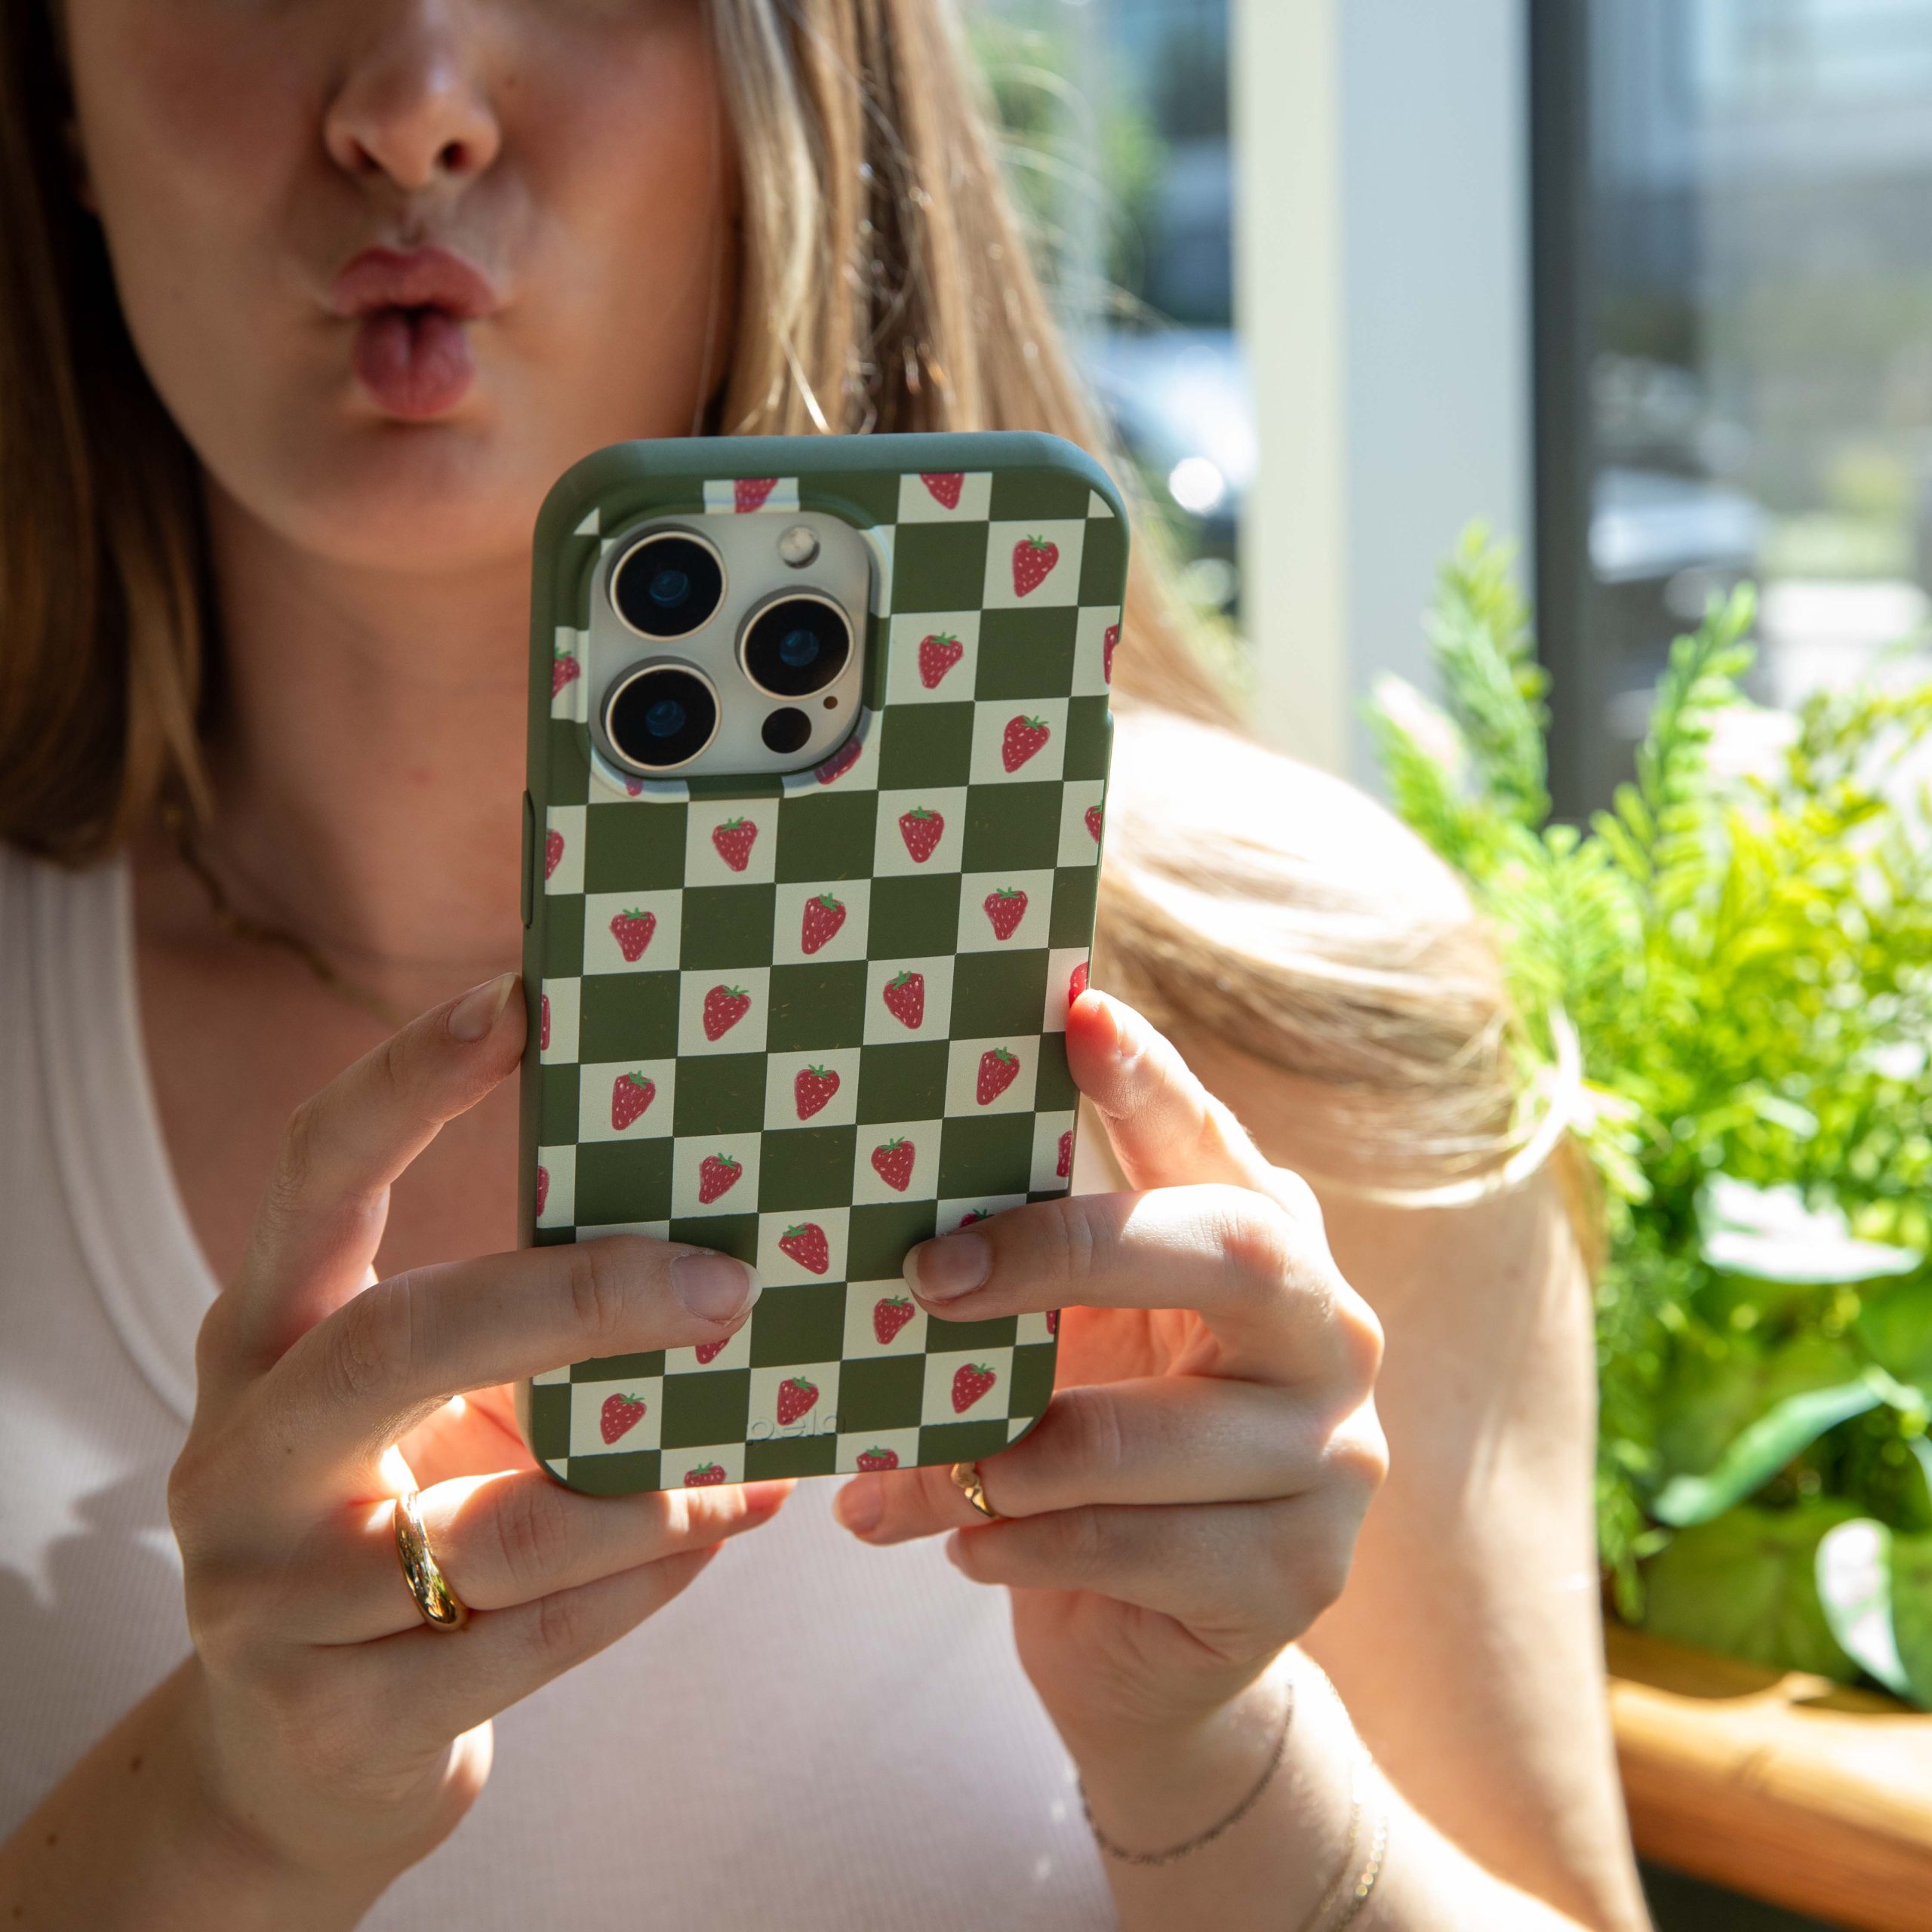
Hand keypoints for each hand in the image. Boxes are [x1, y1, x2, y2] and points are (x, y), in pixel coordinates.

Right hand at [165, 975, 789, 1902]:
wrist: (304, 1756)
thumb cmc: (406, 1523)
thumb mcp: (431, 1413)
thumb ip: (524, 1334)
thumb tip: (730, 1243)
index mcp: (260, 1340)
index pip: (311, 1178)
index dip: (405, 1083)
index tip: (518, 999)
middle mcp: (242, 1453)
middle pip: (402, 1338)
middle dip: (578, 1301)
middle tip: (724, 1286)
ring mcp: (271, 1596)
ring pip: (502, 1525)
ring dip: (657, 1486)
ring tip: (755, 1455)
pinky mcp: (333, 1714)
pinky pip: (534, 1637)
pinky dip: (650, 1583)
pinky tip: (717, 1533)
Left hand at [832, 990, 1384, 1751]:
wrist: (1155, 1648)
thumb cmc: (1097, 1452)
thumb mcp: (1074, 1341)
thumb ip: (1030, 1270)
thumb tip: (884, 1209)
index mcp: (1269, 1245)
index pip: (1212, 1141)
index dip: (1150, 1076)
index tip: (1077, 1008)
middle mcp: (1328, 1333)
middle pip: (1229, 1252)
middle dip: (1065, 1253)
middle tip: (925, 1275)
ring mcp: (1332, 1458)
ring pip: (1144, 1437)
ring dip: (1001, 1451)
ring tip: (900, 1470)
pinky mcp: (1297, 1574)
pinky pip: (1131, 1547)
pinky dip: (1019, 1544)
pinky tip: (963, 1545)